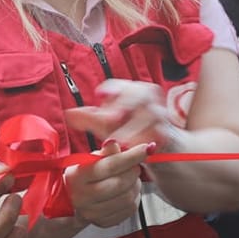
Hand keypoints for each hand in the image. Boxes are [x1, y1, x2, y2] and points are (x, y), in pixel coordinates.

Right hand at [62, 142, 152, 228]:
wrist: (72, 200)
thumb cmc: (83, 176)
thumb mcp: (90, 159)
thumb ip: (105, 152)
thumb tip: (114, 143)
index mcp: (77, 176)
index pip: (110, 166)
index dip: (131, 156)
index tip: (146, 148)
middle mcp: (82, 197)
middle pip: (120, 183)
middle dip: (134, 171)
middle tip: (135, 165)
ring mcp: (92, 213)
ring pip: (127, 197)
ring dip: (135, 185)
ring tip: (131, 178)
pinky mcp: (103, 222)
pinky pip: (129, 210)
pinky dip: (134, 198)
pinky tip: (128, 191)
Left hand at [64, 79, 182, 151]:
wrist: (167, 152)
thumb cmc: (135, 134)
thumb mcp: (111, 126)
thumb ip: (92, 119)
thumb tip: (69, 114)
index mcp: (136, 94)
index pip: (125, 85)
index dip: (114, 89)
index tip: (99, 95)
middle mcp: (151, 102)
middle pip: (141, 93)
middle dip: (125, 103)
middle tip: (109, 118)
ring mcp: (163, 119)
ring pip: (152, 114)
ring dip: (133, 127)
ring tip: (115, 139)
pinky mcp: (169, 138)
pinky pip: (160, 135)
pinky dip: (145, 141)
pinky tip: (131, 148)